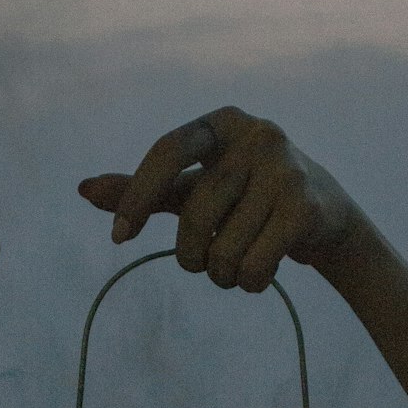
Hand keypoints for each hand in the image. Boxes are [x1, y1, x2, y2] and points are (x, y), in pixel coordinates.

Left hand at [78, 107, 357, 292]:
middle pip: (194, 216)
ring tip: (240, 264)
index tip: (118, 238)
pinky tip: (261, 274)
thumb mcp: (193, 189)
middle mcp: (256, 136)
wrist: (323, 216)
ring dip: (223, 275)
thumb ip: (143, 190)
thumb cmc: (245, 200)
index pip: (167, 151)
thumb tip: (83, 189)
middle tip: (202, 263)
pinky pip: (253, 266)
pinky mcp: (305, 207)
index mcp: (221, 123)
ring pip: (224, 251)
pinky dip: (249, 284)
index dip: (137, 196)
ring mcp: (285, 169)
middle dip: (190, 256)